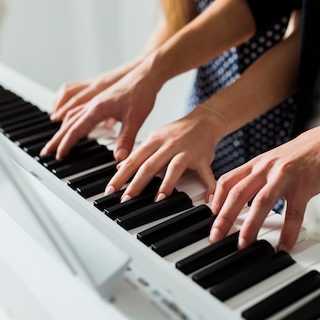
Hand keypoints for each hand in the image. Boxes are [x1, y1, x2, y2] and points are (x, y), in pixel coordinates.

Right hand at [40, 58, 162, 159]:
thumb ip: (126, 139)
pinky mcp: (99, 98)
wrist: (145, 74)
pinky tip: (68, 119)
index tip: (58, 155)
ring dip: (61, 127)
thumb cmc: (141, 93)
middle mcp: (92, 103)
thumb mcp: (136, 119)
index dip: (67, 143)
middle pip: (68, 122)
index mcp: (97, 108)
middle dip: (57, 138)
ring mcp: (94, 99)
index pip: (76, 129)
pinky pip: (77, 107)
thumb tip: (119, 158)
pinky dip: (68, 114)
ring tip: (54, 138)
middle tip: (46, 151)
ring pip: (71, 114)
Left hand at [105, 106, 226, 202]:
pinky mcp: (203, 158)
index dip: (120, 176)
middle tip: (126, 199)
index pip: (133, 160)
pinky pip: (205, 174)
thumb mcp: (155, 138)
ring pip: (174, 168)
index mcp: (154, 141)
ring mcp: (186, 151)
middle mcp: (169, 145)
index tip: (110, 190)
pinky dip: (208, 186)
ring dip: (166, 185)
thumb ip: (139, 153)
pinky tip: (206, 198)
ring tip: (158, 199)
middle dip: (136, 184)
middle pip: (149, 165)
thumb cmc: (178, 132)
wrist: (204, 120)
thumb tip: (120, 166)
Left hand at [209, 123, 319, 251]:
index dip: (216, 200)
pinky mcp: (304, 185)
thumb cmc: (304, 153)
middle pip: (238, 193)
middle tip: (215, 237)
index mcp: (257, 163)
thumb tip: (244, 195)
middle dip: (224, 217)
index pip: (228, 181)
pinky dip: (287, 233)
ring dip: (250, 226)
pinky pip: (293, 213)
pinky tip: (284, 247)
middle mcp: (266, 167)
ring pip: (261, 202)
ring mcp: (284, 175)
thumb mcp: (275, 160)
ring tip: (243, 245)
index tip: (210, 217)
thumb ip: (259, 175)